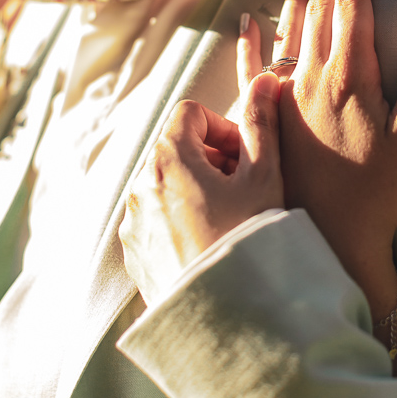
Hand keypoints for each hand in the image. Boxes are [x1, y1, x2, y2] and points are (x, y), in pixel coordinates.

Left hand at [120, 72, 283, 304]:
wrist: (231, 317)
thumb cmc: (250, 240)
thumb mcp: (263, 176)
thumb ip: (261, 122)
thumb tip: (263, 80)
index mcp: (168, 159)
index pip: (190, 113)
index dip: (223, 127)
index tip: (245, 156)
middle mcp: (140, 186)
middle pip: (176, 148)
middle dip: (212, 159)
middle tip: (244, 188)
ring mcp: (133, 223)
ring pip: (166, 185)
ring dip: (197, 189)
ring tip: (230, 219)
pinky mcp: (134, 254)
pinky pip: (156, 219)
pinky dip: (181, 220)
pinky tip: (212, 244)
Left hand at [239, 0, 396, 317]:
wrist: (333, 235)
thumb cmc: (379, 189)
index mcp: (350, 76)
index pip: (353, 7)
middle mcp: (311, 78)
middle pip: (321, 10)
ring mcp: (285, 97)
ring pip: (289, 29)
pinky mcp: (267, 119)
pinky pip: (252, 68)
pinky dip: (250, 40)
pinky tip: (248, 19)